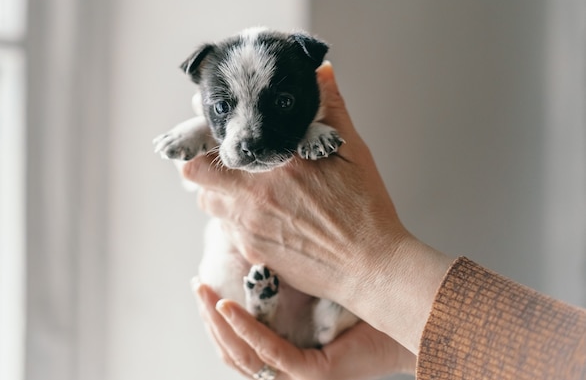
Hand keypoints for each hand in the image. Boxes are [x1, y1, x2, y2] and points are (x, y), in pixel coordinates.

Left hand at [182, 62, 451, 352]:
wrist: (370, 266)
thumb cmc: (365, 208)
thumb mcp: (352, 150)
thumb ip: (331, 107)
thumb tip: (322, 70)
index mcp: (276, 161)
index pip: (213, 141)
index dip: (206, 130)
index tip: (213, 124)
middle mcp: (253, 193)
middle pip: (195, 173)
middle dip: (202, 163)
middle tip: (223, 159)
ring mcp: (249, 225)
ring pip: (208, 203)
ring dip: (218, 191)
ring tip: (243, 188)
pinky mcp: (252, 251)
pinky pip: (227, 230)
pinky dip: (236, 219)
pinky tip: (262, 216)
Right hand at [193, 280, 415, 379]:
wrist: (410, 315)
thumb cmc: (365, 300)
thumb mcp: (313, 285)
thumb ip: (286, 277)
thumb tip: (260, 241)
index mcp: (287, 351)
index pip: (239, 343)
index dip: (216, 317)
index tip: (202, 283)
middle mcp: (289, 370)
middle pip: (233, 352)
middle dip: (208, 319)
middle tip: (196, 286)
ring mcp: (300, 376)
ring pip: (245, 357)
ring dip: (218, 324)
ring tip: (204, 292)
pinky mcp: (314, 374)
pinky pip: (272, 354)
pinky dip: (246, 330)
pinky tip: (229, 305)